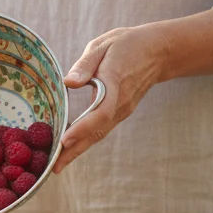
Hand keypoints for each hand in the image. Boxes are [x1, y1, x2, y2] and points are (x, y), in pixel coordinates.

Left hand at [54, 25, 171, 173]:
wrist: (157, 52)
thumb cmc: (126, 45)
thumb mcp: (103, 45)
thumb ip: (85, 64)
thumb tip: (69, 82)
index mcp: (114, 83)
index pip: (100, 112)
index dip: (83, 128)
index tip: (65, 140)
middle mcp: (120, 103)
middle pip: (97, 131)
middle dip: (75, 150)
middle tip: (55, 167)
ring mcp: (122, 110)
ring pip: (99, 134)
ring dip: (79, 150)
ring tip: (58, 164)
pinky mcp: (120, 112)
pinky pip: (101, 129)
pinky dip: (86, 141)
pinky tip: (71, 148)